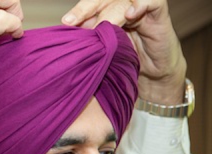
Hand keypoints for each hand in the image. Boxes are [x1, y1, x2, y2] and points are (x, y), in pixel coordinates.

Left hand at [62, 0, 185, 104]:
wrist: (154, 75)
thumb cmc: (126, 63)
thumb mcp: (104, 53)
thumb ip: (90, 42)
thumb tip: (68, 38)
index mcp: (107, 13)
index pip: (91, 4)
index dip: (79, 11)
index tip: (65, 23)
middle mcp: (123, 7)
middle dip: (86, 8)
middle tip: (71, 21)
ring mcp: (141, 9)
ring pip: (123, 0)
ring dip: (109, 11)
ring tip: (99, 26)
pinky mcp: (159, 15)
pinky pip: (153, 1)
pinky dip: (141, 4)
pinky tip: (129, 15)